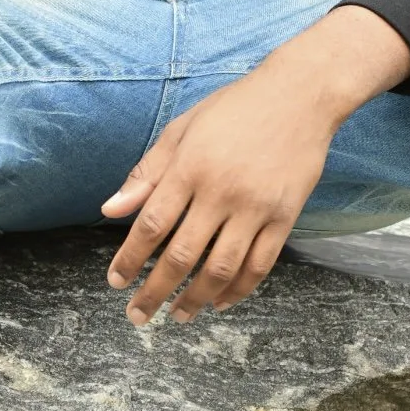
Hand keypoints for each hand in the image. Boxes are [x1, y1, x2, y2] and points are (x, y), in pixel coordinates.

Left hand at [100, 57, 334, 325]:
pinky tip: (219, 301)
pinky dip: (238, 290)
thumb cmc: (234, 108)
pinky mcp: (284, 216)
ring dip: (195, 299)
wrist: (299, 95)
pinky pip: (259, 265)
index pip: (152, 223)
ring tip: (178, 315)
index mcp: (190, 165)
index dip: (130, 258)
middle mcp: (221, 190)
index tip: (116, 281)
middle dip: (155, 290)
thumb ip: (148, 171)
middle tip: (138, 315)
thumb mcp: (184, 128)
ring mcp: (256, 206)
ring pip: (220, 269)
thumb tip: (110, 210)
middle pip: (182, 255)